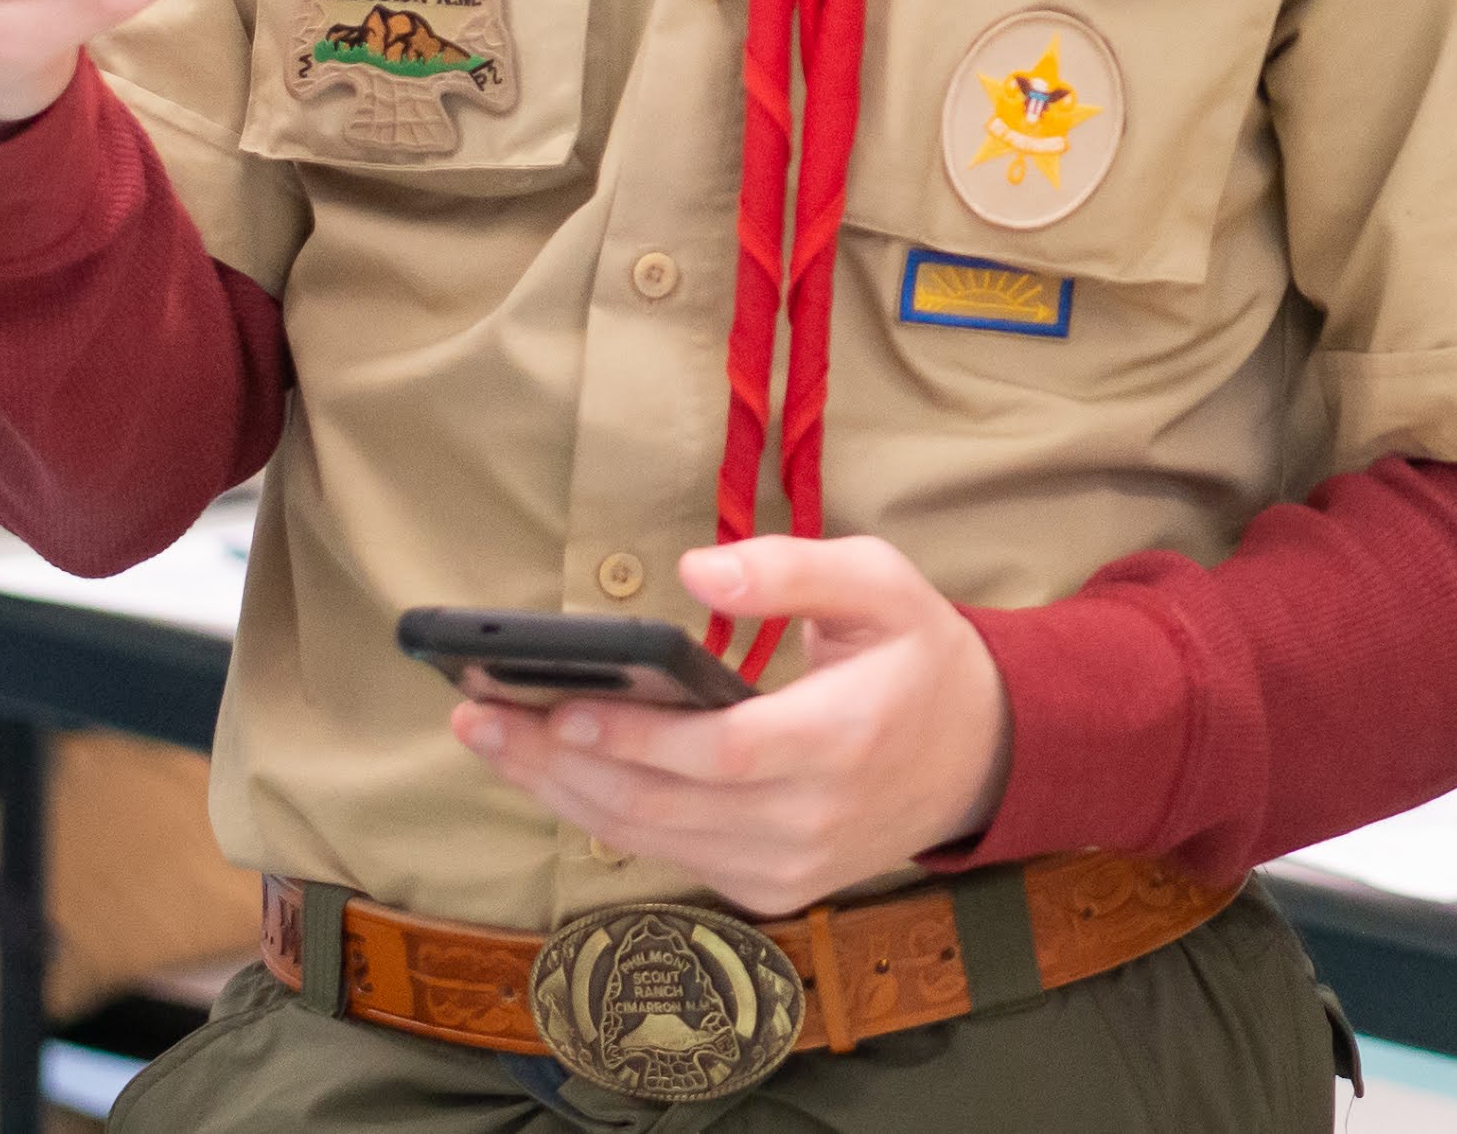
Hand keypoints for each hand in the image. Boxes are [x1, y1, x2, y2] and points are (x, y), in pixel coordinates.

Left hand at [452, 538, 1014, 916]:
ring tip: (491, 742)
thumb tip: (698, 568)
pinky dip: (603, 817)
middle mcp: (814, 819)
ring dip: (560, 795)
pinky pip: (669, 855)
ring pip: (651, 841)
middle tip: (478, 719)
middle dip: (558, 765)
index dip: (635, 738)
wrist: (978, 758)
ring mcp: (788, 866)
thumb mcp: (883, 583)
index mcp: (845, 739)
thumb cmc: (919, 658)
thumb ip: (795, 569)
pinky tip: (555, 774)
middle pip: (662, 807)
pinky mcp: (770, 888)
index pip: (722, 753)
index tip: (558, 705)